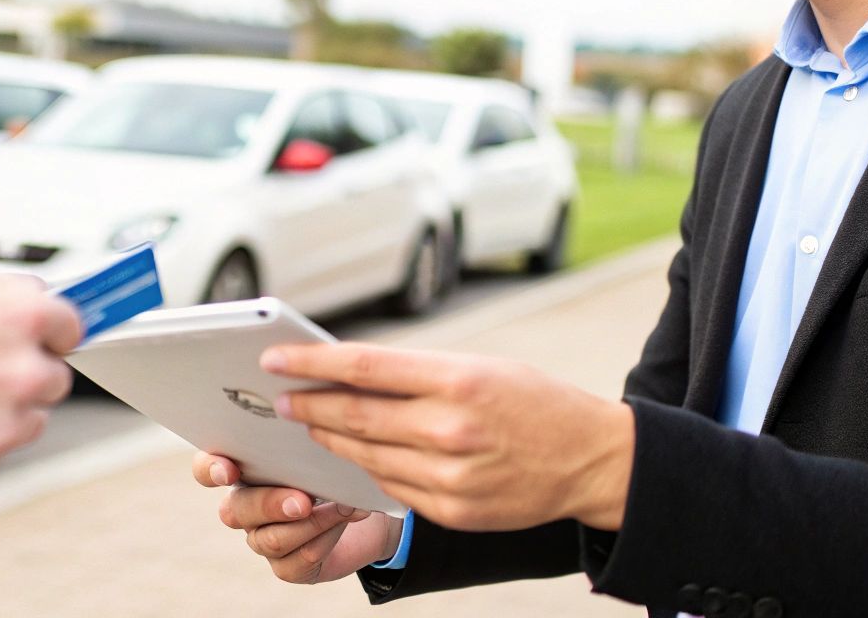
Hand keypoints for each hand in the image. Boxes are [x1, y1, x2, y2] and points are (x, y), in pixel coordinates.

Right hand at [0, 254, 81, 490]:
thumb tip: (12, 303)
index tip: (38, 336)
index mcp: (22, 315)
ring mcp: (0, 424)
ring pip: (28, 420)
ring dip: (1, 409)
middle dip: (24, 370)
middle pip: (54, 378)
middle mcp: (23, 372)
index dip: (49, 330)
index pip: (71, 326)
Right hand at [192, 452, 399, 582]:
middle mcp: (244, 506)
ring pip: (270, 540)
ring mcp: (262, 539)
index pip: (206, 470)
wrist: (360, 505)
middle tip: (303, 501)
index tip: (229, 471)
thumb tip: (312, 431)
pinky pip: (296, 561)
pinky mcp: (286, 567)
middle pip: (235, 511)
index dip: (210, 470)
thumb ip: (303, 446)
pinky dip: (326, 538)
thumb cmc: (332, 466)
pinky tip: (346, 519)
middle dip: (270, 504)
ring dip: (311, 523)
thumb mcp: (316, 449)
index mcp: (241, 469)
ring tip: (344, 506)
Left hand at [265, 344, 633, 531]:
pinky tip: (352, 455)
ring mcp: (449, 475)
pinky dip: (366, 468)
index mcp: (457, 379)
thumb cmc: (533, 402)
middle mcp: (449, 428)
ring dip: (330, 439)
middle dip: (309, 405)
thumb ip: (418, 372)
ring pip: (365, 455)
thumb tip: (352, 372)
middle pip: (354, 415)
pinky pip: (391, 486)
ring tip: (310, 424)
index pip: (365, 367)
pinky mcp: (451, 509)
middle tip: (281, 398)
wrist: (592, 460)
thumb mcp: (481, 366)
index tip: (275, 358)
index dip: (312, 363)